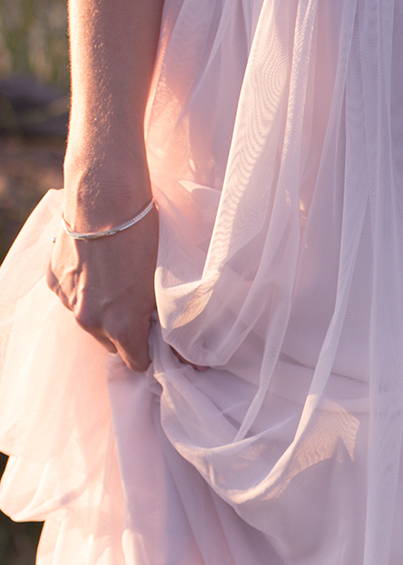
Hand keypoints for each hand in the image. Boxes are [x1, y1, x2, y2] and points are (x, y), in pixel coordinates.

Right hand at [46, 198, 158, 371]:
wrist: (107, 202)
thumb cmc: (146, 242)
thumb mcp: (166, 287)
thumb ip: (168, 322)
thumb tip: (187, 353)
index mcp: (121, 327)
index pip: (136, 362)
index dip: (151, 354)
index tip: (160, 342)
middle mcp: (89, 320)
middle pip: (111, 342)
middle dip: (127, 332)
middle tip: (143, 308)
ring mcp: (67, 299)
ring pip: (89, 319)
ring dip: (104, 310)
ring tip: (120, 282)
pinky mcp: (53, 278)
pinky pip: (71, 295)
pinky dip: (84, 289)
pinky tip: (100, 267)